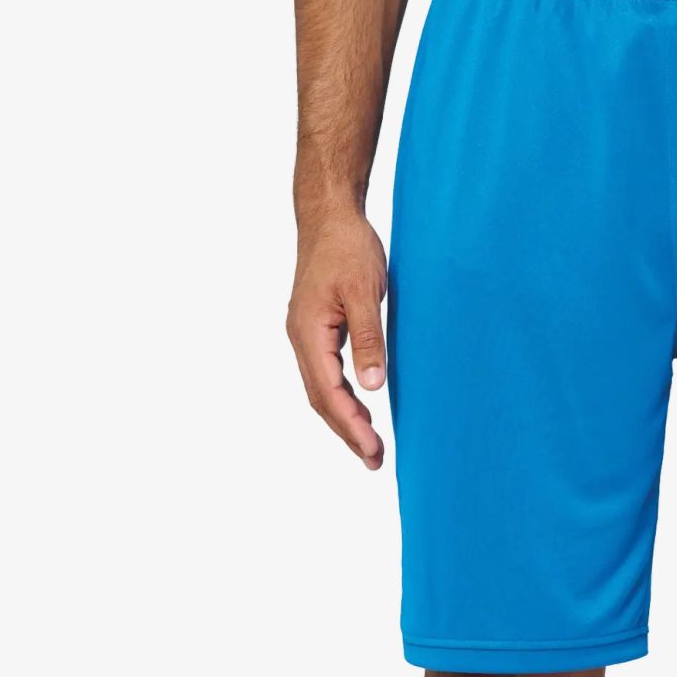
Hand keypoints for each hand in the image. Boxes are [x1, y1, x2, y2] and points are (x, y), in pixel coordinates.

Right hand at [286, 209, 389, 468]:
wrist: (329, 216)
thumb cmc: (347, 248)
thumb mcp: (363, 292)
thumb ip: (368, 340)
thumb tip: (373, 386)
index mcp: (308, 333)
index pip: (328, 392)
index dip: (351, 425)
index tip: (373, 449)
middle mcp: (301, 339)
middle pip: (321, 400)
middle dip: (347, 432)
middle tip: (375, 461)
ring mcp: (307, 335)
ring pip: (322, 390)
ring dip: (344, 419)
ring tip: (370, 446)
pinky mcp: (317, 330)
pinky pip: (327, 374)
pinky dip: (343, 397)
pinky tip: (361, 409)